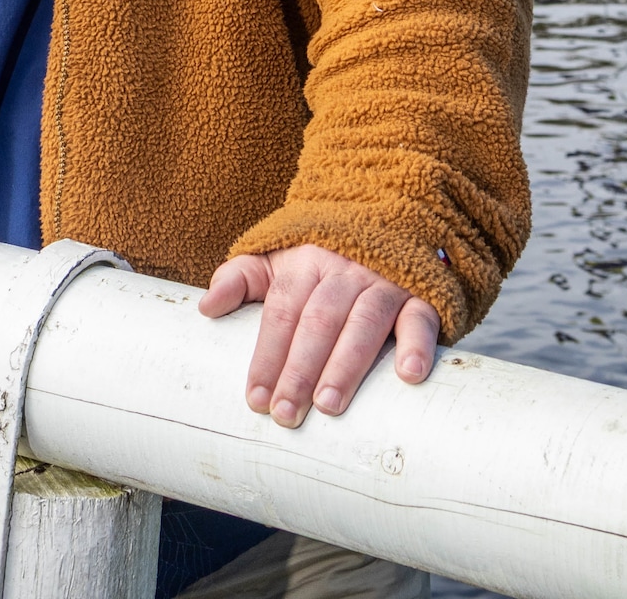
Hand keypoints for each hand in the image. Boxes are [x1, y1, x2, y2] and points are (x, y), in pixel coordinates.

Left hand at [198, 244, 439, 427]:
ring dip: (347, 365)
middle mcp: (344, 271)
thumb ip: (241, 278)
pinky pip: (420, 316)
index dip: (267, 355)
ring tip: (329, 405)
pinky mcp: (420, 293)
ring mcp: (384, 281)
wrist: (385, 213)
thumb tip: (205, 307)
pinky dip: (417, 343)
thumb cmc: (324, 252)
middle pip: (319, 321)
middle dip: (300, 370)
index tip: (255, 399)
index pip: (282, 311)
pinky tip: (409, 374)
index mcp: (305, 263)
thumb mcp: (278, 257)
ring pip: (364, 322)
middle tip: (287, 414)